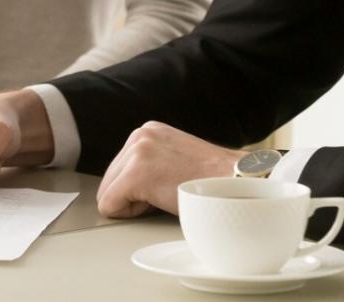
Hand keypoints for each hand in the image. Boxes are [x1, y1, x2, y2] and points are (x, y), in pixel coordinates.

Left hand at [96, 121, 239, 217]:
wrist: (236, 183)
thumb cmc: (211, 180)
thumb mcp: (175, 158)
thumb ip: (150, 161)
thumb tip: (125, 185)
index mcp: (148, 131)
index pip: (118, 168)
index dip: (137, 189)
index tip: (164, 187)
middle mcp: (139, 135)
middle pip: (109, 180)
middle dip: (132, 196)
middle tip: (166, 194)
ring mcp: (136, 152)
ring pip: (107, 194)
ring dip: (134, 204)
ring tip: (165, 196)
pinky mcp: (136, 174)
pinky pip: (110, 205)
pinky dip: (130, 214)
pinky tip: (159, 203)